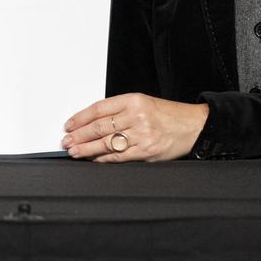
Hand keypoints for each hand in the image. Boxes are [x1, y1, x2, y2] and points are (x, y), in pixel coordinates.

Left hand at [61, 93, 207, 161]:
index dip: (80, 118)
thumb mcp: (142, 103)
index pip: (99, 109)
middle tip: (66, 141)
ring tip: (74, 151)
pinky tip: (93, 159)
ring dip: (87, 149)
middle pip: (99, 127)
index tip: (69, 125)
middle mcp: (136, 116)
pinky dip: (103, 159)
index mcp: (133, 100)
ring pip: (106, 143)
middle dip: (79, 135)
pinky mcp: (147, 152)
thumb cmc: (167, 115)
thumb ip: (119, 111)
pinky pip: (119, 156)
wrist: (194, 126)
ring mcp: (142, 135)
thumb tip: (91, 123)